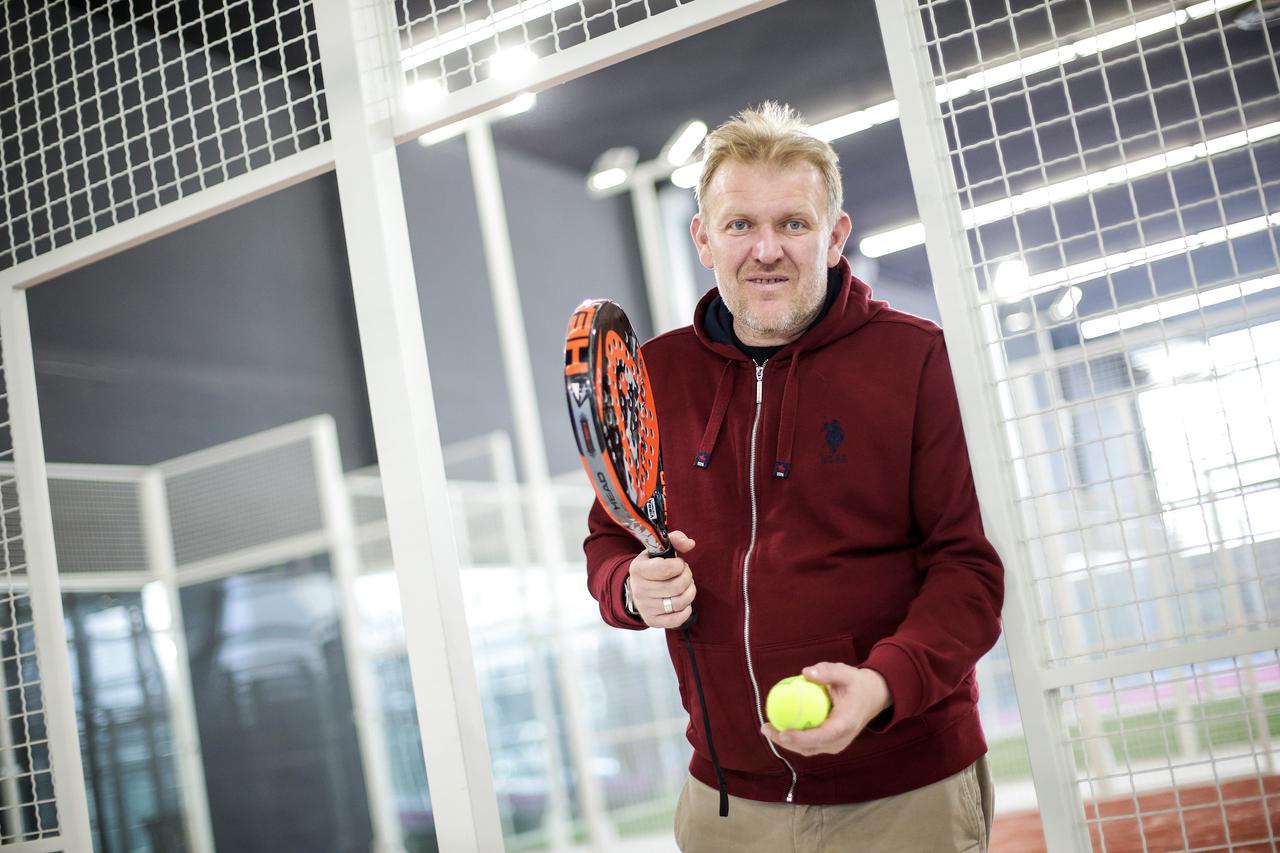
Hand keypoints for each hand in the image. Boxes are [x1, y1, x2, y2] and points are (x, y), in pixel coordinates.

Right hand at [628, 530, 695, 628]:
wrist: (637, 587)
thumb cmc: (653, 566)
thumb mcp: (659, 549)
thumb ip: (676, 539)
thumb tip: (690, 544)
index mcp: (639, 569)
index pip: (667, 568)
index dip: (680, 565)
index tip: (679, 563)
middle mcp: (639, 589)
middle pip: (677, 586)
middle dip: (688, 578)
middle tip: (685, 574)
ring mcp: (645, 607)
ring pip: (679, 603)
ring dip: (690, 592)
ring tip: (687, 586)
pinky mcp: (652, 620)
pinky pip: (676, 620)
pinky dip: (686, 610)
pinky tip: (684, 602)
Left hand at [761, 663, 891, 755]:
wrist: (871, 698)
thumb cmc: (857, 684)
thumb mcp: (846, 673)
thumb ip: (828, 672)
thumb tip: (805, 673)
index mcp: (846, 725)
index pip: (822, 737)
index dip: (801, 739)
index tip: (783, 734)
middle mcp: (840, 740)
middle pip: (810, 748)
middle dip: (786, 743)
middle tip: (766, 728)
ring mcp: (835, 744)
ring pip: (807, 749)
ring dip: (785, 742)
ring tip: (766, 728)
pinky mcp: (829, 743)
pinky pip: (808, 743)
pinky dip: (793, 737)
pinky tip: (777, 724)